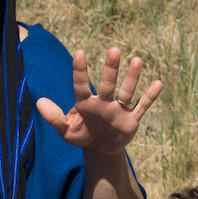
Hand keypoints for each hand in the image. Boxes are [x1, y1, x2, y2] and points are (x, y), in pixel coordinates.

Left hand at [35, 47, 162, 154]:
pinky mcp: (131, 120)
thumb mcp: (65, 131)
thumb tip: (39, 102)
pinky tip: (158, 83)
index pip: (80, 84)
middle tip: (114, 49)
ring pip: (126, 91)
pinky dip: (149, 97)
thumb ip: (54, 118)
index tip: (79, 53)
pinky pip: (141, 106)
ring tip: (136, 60)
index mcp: (85, 103)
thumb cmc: (81, 136)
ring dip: (132, 77)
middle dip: (110, 68)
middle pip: (107, 83)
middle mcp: (103, 102)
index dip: (80, 70)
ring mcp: (118, 109)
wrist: (100, 149)